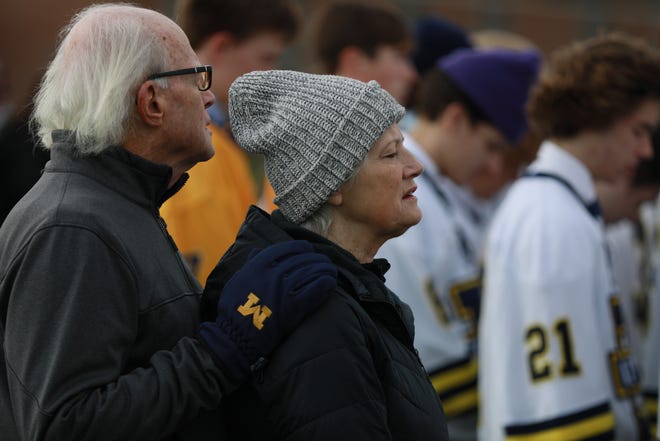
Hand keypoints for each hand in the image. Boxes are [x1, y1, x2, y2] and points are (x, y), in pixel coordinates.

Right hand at [198, 240, 336, 380]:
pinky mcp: (295, 306)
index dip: (302, 247)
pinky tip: (331, 283)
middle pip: (304, 259)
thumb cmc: (235, 308)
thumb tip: (258, 251)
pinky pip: (316, 289)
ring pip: (313, 271)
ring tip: (332, 271)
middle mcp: (274, 272)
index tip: (309, 250)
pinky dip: (326, 284)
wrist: (238, 336)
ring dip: (326, 269)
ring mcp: (285, 288)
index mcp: (260, 264)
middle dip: (318, 259)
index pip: (288, 248)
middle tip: (325, 262)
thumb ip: (250, 264)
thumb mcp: (237, 279)